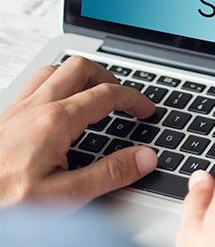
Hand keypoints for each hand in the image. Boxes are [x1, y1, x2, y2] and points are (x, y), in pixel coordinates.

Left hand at [0, 56, 156, 206]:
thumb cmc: (3, 201)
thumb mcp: (64, 197)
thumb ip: (109, 174)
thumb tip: (144, 158)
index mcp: (56, 121)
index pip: (107, 94)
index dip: (134, 99)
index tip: (146, 110)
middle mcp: (35, 107)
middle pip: (80, 68)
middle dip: (108, 77)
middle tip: (121, 97)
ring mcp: (16, 110)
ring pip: (53, 71)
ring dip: (78, 76)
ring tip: (92, 94)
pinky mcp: (3, 119)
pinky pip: (33, 86)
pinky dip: (54, 87)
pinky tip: (56, 110)